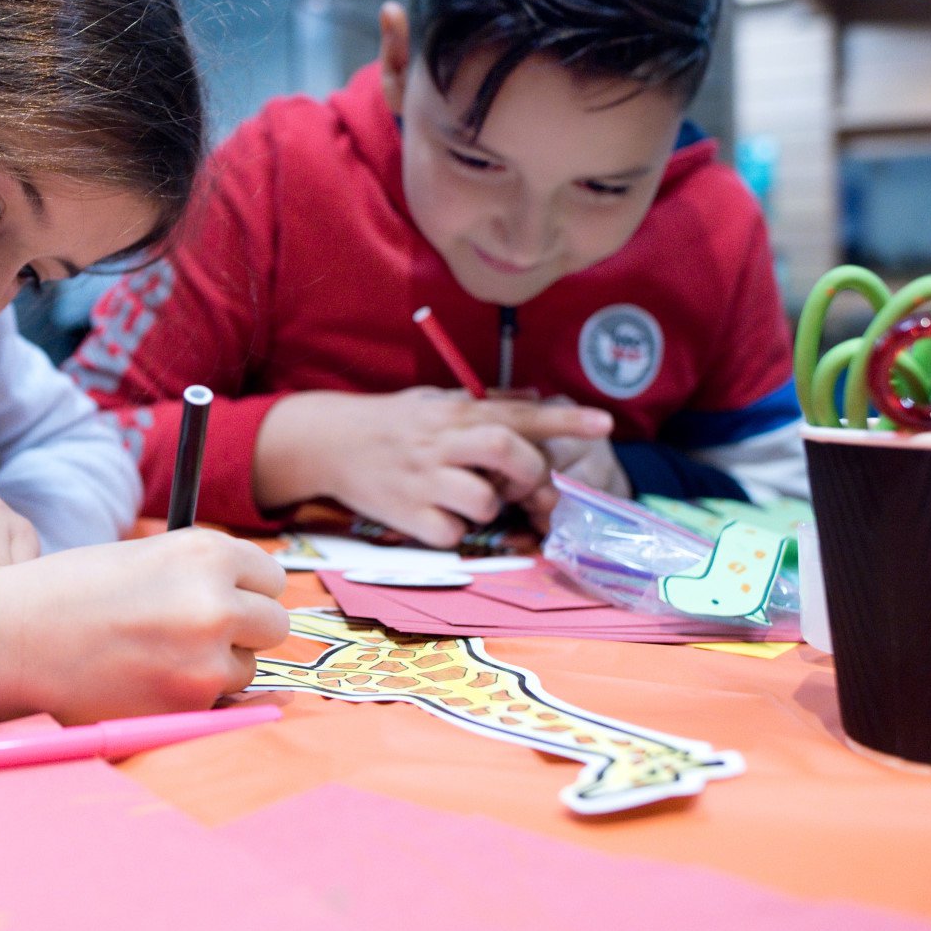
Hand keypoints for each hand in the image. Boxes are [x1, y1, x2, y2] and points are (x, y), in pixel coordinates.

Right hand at [0, 528, 289, 723]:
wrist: (13, 637)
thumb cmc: (71, 591)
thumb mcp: (146, 557)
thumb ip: (200, 574)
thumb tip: (250, 600)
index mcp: (206, 553)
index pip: (270, 576)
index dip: (246, 590)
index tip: (224, 598)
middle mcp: (217, 602)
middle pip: (273, 624)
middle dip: (244, 630)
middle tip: (198, 633)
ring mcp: (206, 659)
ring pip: (247, 667)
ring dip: (217, 666)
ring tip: (159, 655)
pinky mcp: (188, 705)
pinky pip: (218, 704)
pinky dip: (194, 697)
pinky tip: (149, 680)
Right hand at [252, 388, 614, 547]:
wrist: (325, 443)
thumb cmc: (391, 422)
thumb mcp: (434, 400)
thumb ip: (484, 403)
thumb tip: (535, 396)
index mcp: (453, 412)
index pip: (517, 413)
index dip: (565, 421)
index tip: (605, 425)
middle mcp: (441, 442)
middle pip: (506, 451)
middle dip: (529, 472)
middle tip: (524, 483)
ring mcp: (423, 480)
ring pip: (484, 501)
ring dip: (490, 506)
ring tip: (470, 499)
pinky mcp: (405, 515)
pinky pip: (451, 534)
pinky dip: (454, 531)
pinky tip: (439, 517)